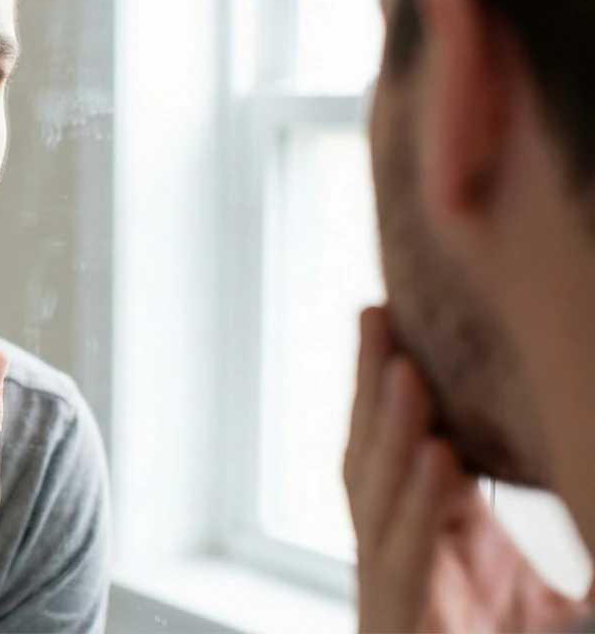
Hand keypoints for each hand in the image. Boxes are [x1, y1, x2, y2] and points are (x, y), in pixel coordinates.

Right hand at [343, 307, 587, 631]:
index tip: (386, 312)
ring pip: (376, 508)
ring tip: (406, 371)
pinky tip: (440, 461)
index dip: (380, 385)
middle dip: (369, 389)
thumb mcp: (544, 594)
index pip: (391, 449)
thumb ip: (534, 534)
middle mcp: (399, 564)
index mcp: (429, 543)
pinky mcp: (398, 631)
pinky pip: (408, 569)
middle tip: (375, 316)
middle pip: (368, 463)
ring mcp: (393, 602)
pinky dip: (420, 514)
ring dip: (391, 435)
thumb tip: (547, 450)